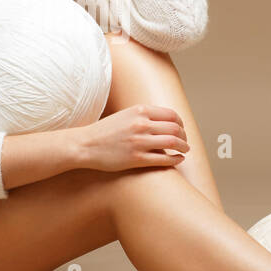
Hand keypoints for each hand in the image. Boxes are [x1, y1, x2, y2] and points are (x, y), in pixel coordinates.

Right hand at [74, 104, 189, 172]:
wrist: (86, 145)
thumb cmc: (105, 131)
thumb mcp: (125, 115)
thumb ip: (144, 116)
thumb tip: (165, 121)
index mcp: (139, 111)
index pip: (171, 114)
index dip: (180, 123)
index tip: (181, 129)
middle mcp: (141, 124)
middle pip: (175, 128)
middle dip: (184, 136)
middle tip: (185, 142)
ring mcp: (139, 142)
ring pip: (173, 143)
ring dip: (183, 147)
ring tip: (185, 150)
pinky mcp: (136, 159)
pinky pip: (164, 159)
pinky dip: (175, 159)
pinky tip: (178, 160)